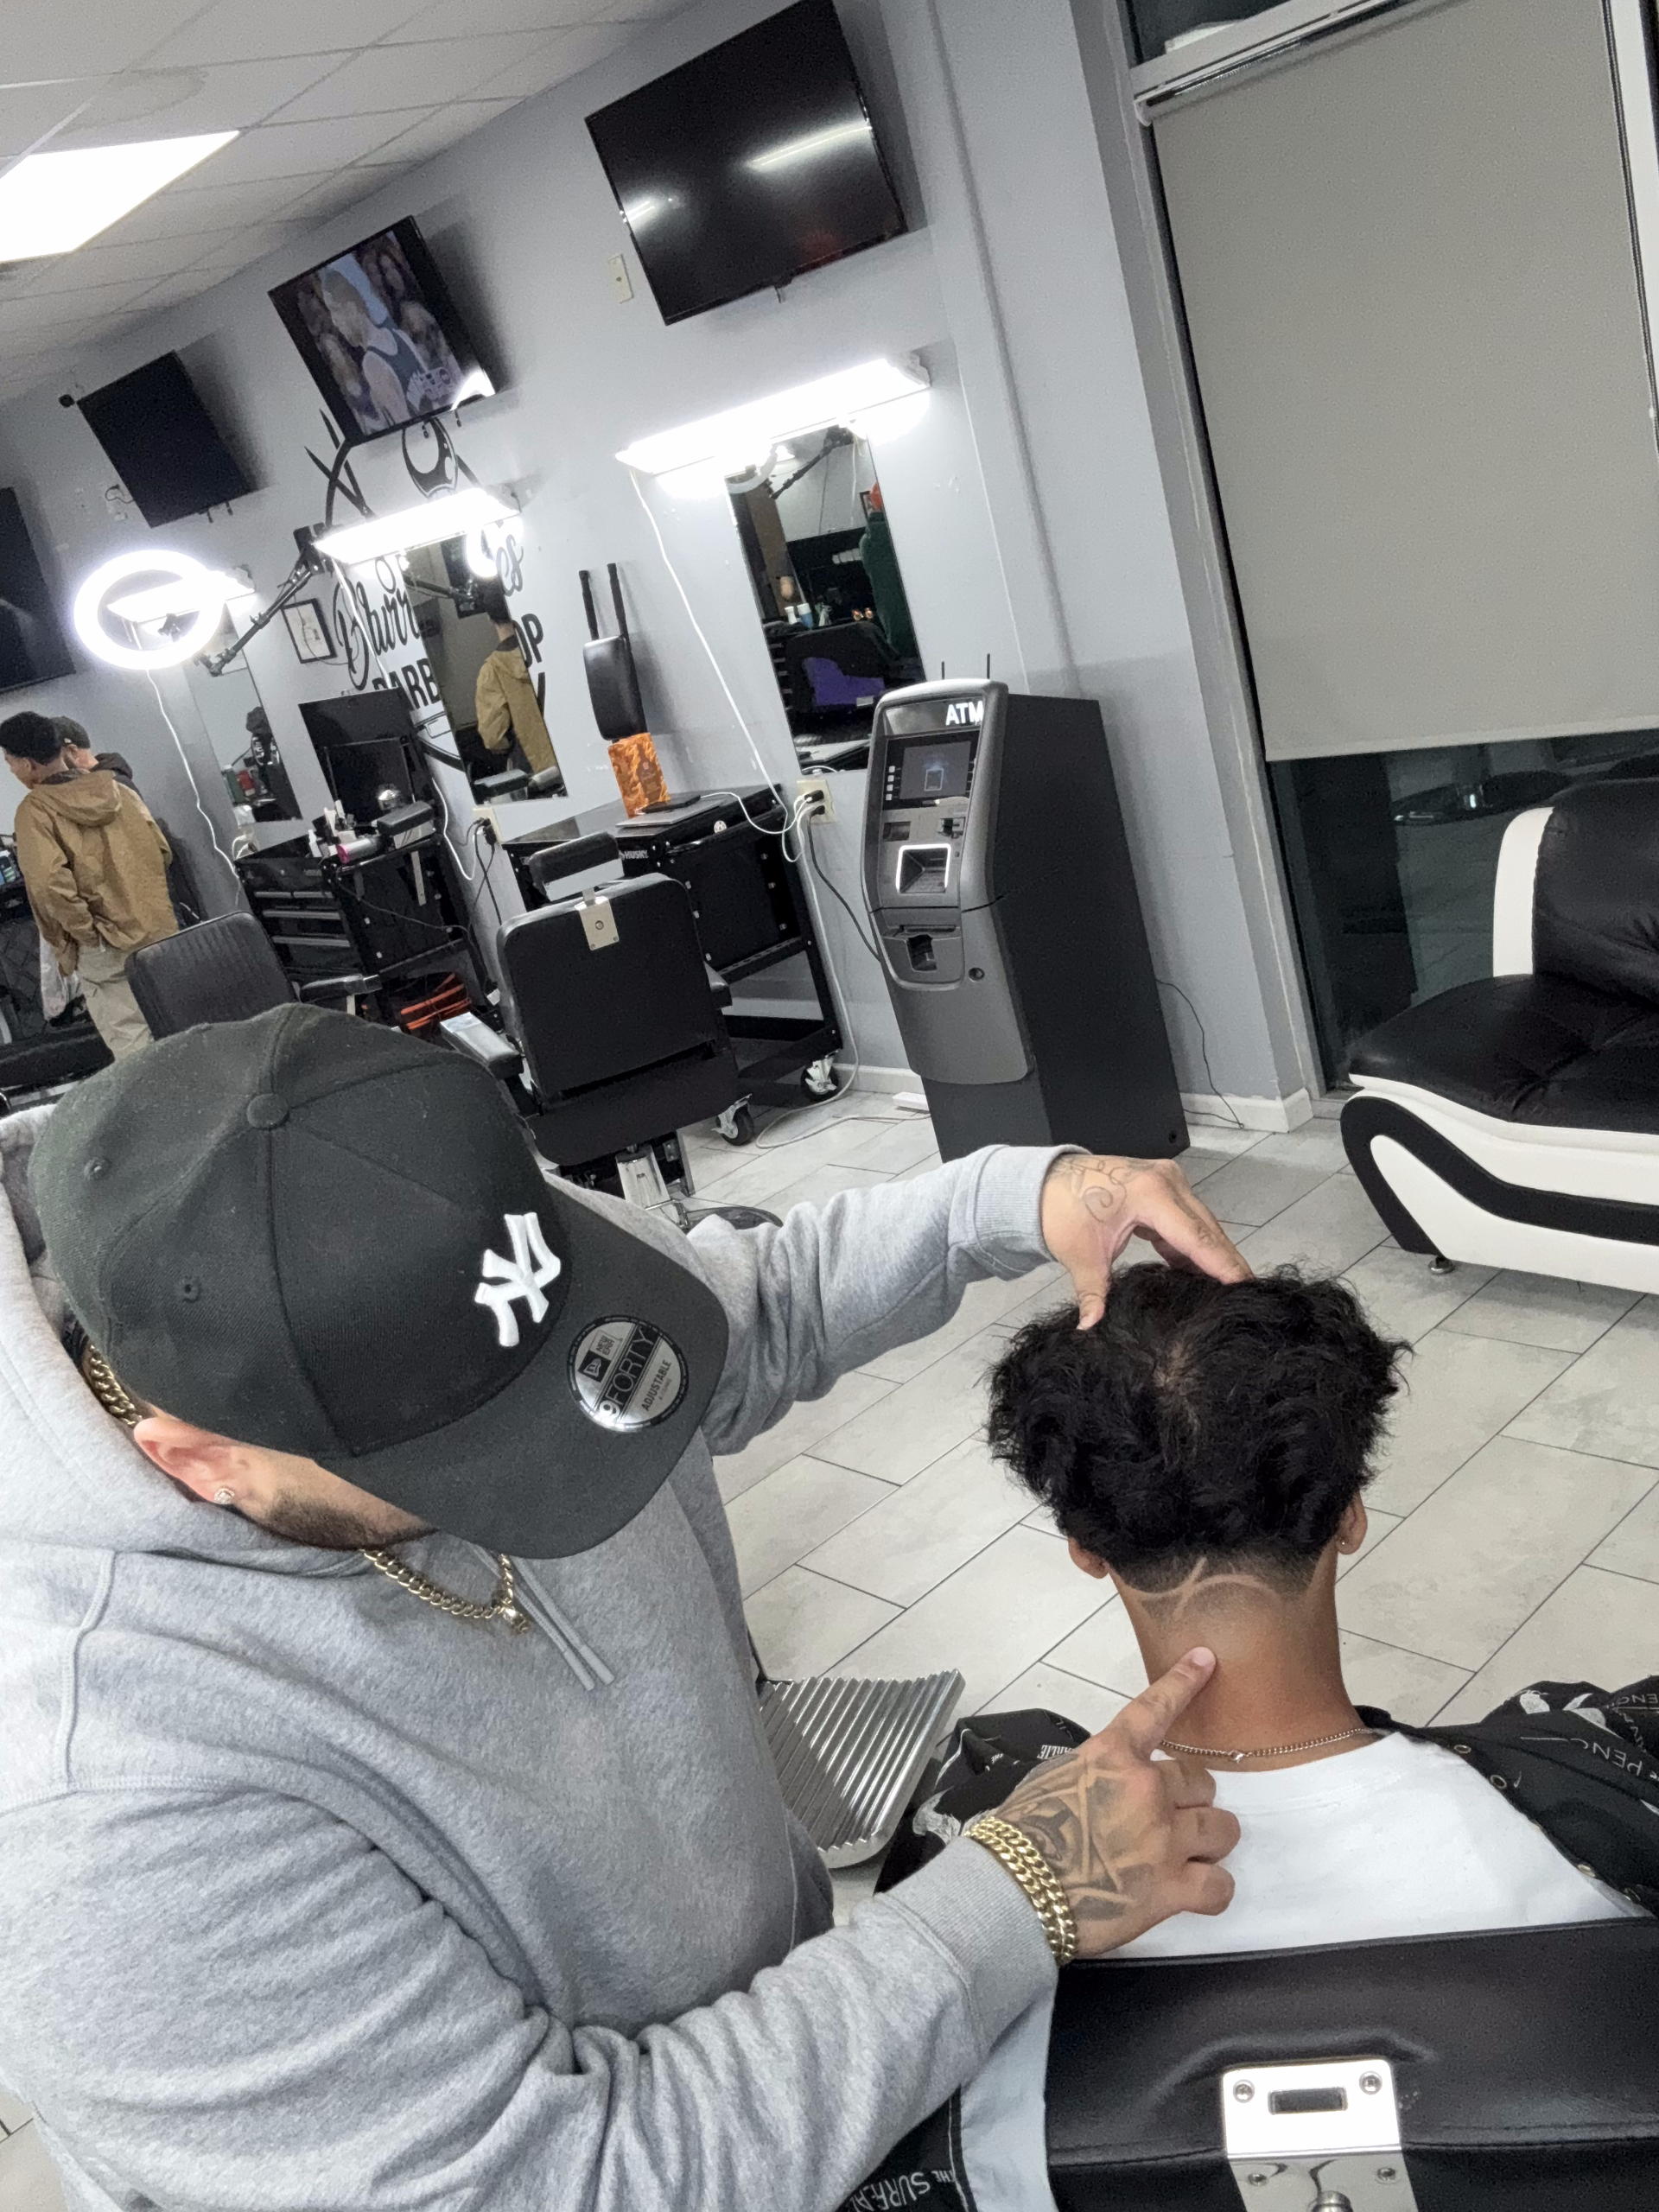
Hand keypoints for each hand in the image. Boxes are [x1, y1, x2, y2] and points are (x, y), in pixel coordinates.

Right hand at [993, 1649, 1238, 1957]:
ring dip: (1208, 1841)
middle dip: (1190, 1800)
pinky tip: (1194, 1891)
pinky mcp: (1172, 1890)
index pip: (1155, 1709)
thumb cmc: (1021, 1836)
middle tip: (1167, 1821)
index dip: (1184, 1682)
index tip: (1205, 1660)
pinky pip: (1220, 1886)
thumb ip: (1095, 1774)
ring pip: (1222, 1828)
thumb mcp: (1053, 1780)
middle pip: (1200, 1781)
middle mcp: (1147, 1791)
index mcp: (1112, 1757)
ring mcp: (1164, 1840)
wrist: (1011, 1889)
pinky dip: (1212, 1890)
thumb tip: (1112, 1787)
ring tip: (1186, 1857)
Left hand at [1041, 1153, 1247, 1328]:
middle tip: (1247, 1296)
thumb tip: (1091, 1325)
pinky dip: (1191, 1248)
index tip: (1245, 1286)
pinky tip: (1197, 1275)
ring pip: (1201, 1226)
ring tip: (1226, 1292)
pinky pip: (1187, 1222)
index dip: (1222, 1264)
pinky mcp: (1164, 1190)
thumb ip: (1093, 1291)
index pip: (1196, 1236)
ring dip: (1210, 1257)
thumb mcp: (1079, 1254)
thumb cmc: (1061, 1208)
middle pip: (1207, 1230)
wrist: (1046, 1182)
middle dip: (1225, 1263)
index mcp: (1150, 1194)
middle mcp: (1167, 1182)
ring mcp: (1168, 1183)